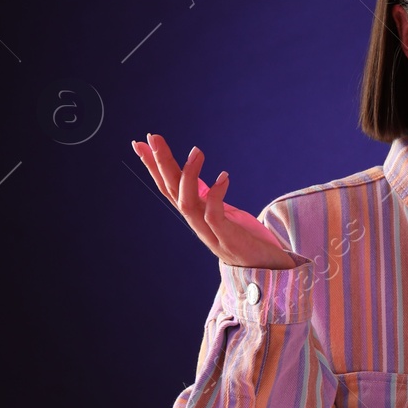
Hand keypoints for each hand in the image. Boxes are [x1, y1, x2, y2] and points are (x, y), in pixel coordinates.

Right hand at [133, 133, 297, 269]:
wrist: (267, 269)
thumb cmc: (245, 239)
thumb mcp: (223, 211)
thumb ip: (206, 197)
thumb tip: (190, 175)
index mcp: (195, 214)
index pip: (168, 187)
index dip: (153, 166)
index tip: (140, 143)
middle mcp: (197, 223)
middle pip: (172, 191)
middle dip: (160, 164)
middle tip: (153, 138)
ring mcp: (210, 232)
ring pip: (188, 203)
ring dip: (189, 176)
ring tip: (195, 151)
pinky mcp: (228, 240)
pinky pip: (216, 216)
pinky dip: (217, 196)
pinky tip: (224, 177)